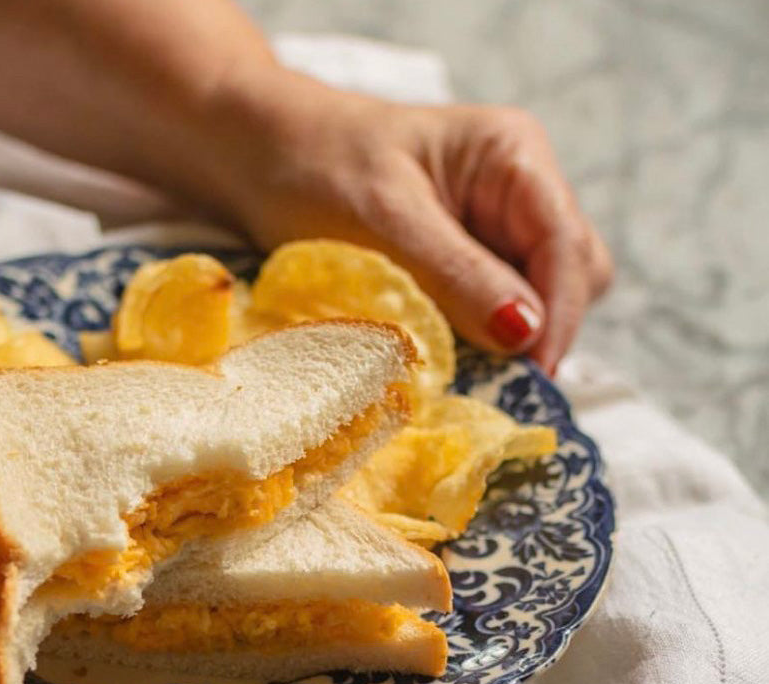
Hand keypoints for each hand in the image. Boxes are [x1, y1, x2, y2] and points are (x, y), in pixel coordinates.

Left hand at [218, 75, 612, 373]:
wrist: (256, 156)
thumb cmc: (314, 166)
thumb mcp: (385, 219)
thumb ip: (457, 274)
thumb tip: (527, 333)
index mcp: (513, 155)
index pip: (567, 244)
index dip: (556, 313)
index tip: (530, 373)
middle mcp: (519, 190)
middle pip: (571, 275)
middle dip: (540, 329)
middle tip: (494, 383)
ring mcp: (494, 229)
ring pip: (537, 300)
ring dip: (508, 341)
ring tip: (463, 372)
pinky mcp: (464, 263)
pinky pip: (492, 311)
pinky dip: (476, 339)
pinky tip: (446, 358)